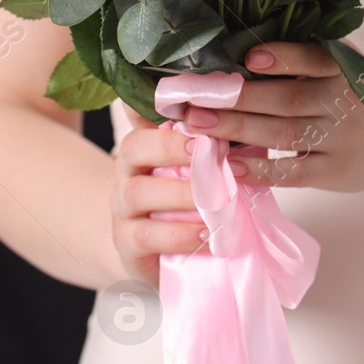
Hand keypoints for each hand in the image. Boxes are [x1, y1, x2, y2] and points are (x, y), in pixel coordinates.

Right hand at [110, 104, 209, 286]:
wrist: (155, 254)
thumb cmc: (182, 207)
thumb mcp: (193, 174)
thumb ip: (210, 152)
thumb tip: (242, 131)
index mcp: (143, 148)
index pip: (137, 116)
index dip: (155, 108)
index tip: (191, 110)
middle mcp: (126, 172)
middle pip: (132, 148)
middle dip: (171, 147)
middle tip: (207, 152)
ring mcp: (121, 208)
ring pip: (136, 192)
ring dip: (179, 194)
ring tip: (214, 202)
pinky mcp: (126, 241)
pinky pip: (146, 235)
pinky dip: (178, 234)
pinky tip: (206, 234)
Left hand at [178, 42, 363, 192]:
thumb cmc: (355, 96)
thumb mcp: (344, 68)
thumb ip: (304, 60)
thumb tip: (233, 52)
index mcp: (345, 69)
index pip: (314, 59)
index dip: (282, 58)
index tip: (247, 58)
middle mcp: (344, 103)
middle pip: (287, 99)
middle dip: (237, 98)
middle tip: (194, 97)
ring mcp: (340, 140)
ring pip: (284, 134)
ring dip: (237, 129)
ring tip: (198, 125)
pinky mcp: (334, 172)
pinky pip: (293, 172)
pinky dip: (260, 169)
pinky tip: (230, 164)